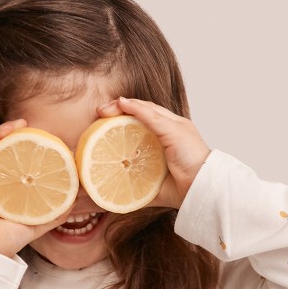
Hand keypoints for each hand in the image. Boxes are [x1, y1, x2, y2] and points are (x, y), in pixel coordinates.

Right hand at [0, 120, 75, 258]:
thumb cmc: (5, 240)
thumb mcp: (36, 222)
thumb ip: (54, 211)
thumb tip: (75, 199)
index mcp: (0, 185)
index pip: (8, 156)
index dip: (19, 141)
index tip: (34, 131)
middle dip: (8, 130)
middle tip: (25, 123)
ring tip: (12, 126)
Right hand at [96, 97, 210, 208]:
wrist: (199, 187)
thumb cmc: (192, 155)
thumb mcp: (172, 128)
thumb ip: (149, 115)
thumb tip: (123, 101)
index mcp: (163, 126)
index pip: (137, 110)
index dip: (119, 107)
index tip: (102, 111)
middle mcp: (153, 143)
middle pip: (127, 130)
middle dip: (108, 127)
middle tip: (92, 126)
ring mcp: (147, 163)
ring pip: (123, 155)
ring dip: (106, 153)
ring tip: (88, 149)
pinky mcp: (144, 183)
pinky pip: (124, 181)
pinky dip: (111, 178)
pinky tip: (97, 176)